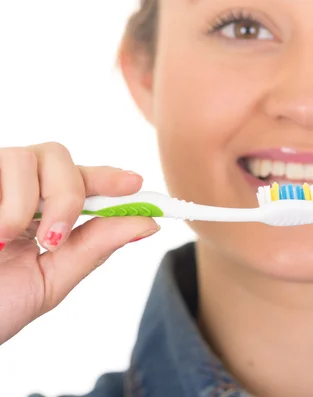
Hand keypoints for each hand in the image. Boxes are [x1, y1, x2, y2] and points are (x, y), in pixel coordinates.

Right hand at [0, 142, 159, 344]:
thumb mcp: (50, 279)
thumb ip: (95, 247)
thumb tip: (148, 224)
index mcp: (43, 210)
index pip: (83, 180)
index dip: (109, 178)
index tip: (135, 184)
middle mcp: (16, 188)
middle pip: (58, 157)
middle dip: (68, 194)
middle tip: (55, 238)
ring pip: (25, 157)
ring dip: (25, 202)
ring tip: (4, 239)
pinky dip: (3, 203)